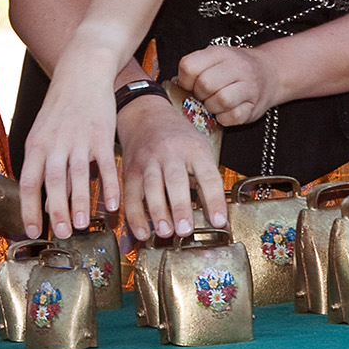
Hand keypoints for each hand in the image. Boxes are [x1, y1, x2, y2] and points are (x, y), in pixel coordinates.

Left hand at [17, 52, 122, 239]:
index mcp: (36, 144)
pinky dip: (108, 186)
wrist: (82, 72)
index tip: (33, 230)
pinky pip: (105, 166)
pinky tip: (112, 204)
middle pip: (53, 182)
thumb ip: (40, 163)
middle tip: (60, 233)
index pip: (29, 182)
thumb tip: (41, 200)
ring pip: (77, 176)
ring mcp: (79, 139)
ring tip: (81, 224)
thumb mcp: (42, 132)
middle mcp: (55, 143)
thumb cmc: (60, 106)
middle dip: (56, 211)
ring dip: (80, 202)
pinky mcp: (101, 135)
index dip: (29, 208)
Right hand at [117, 95, 226, 241]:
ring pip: (151, 187)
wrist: (147, 116)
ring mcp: (148, 161)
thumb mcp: (200, 151)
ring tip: (165, 232)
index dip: (214, 200)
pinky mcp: (130, 171)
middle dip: (180, 206)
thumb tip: (218, 218)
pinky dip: (135, 216)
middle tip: (185, 230)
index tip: (219, 221)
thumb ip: (207, 183)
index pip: (208, 176)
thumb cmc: (179, 139)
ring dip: (157, 212)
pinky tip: (142, 232)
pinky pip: (131, 195)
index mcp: (195, 149)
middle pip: (176, 180)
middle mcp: (171, 153)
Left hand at [177, 43, 289, 126]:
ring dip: (212, 107)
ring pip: (220, 100)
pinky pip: (231, 117)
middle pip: (205, 84)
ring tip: (214, 104)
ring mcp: (249, 87)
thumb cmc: (234, 68)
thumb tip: (174, 88)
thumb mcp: (215, 58)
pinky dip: (223, 118)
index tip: (190, 84)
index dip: (185, 80)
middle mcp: (237, 67)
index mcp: (220, 53)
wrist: (269, 73)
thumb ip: (196, 68)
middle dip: (199, 94)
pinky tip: (225, 111)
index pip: (189, 66)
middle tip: (204, 96)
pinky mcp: (254, 106)